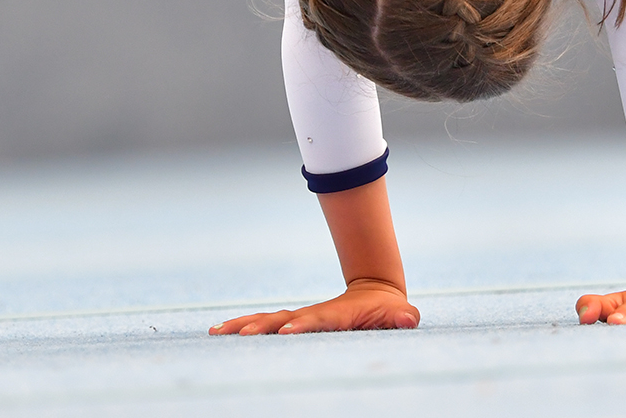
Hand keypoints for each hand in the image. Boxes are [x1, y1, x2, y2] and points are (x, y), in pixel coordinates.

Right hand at [210, 279, 419, 334]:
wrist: (375, 293)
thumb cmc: (389, 311)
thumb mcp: (401, 314)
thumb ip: (404, 317)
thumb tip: (409, 318)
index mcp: (337, 315)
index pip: (317, 320)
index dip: (303, 325)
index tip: (286, 331)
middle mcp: (313, 314)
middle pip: (283, 318)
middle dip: (262, 326)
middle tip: (242, 333)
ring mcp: (300, 317)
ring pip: (267, 320)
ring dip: (243, 325)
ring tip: (217, 331)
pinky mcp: (292, 322)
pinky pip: (265, 324)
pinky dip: (242, 326)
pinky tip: (218, 331)